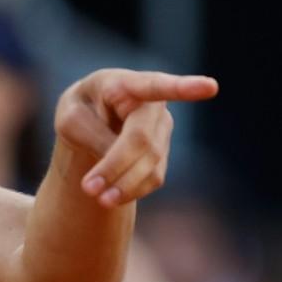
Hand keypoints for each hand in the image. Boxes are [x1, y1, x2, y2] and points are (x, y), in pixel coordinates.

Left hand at [54, 70, 217, 207]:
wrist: (90, 119)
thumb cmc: (80, 110)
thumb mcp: (71, 119)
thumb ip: (95, 135)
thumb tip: (121, 164)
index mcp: (125, 83)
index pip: (155, 86)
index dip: (184, 88)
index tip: (211, 87)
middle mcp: (151, 104)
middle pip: (142, 139)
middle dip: (116, 165)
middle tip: (88, 189)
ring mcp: (161, 129)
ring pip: (150, 162)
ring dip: (124, 184)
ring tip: (96, 197)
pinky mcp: (162, 153)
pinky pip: (153, 177)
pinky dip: (131, 190)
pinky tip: (111, 195)